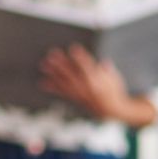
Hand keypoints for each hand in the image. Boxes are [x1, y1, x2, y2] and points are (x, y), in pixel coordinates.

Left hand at [40, 45, 155, 123]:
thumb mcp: (114, 77)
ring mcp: (79, 94)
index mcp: (98, 81)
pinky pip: (62, 93)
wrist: (111, 110)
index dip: (81, 57)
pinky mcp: (75, 99)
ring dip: (53, 73)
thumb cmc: (114, 90)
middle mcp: (87, 88)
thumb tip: (104, 62)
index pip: (88, 66)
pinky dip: (52, 87)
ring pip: (64, 82)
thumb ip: (107, 69)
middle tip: (52, 54)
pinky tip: (42, 82)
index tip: (74, 48)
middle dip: (61, 63)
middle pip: (72, 73)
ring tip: (44, 65)